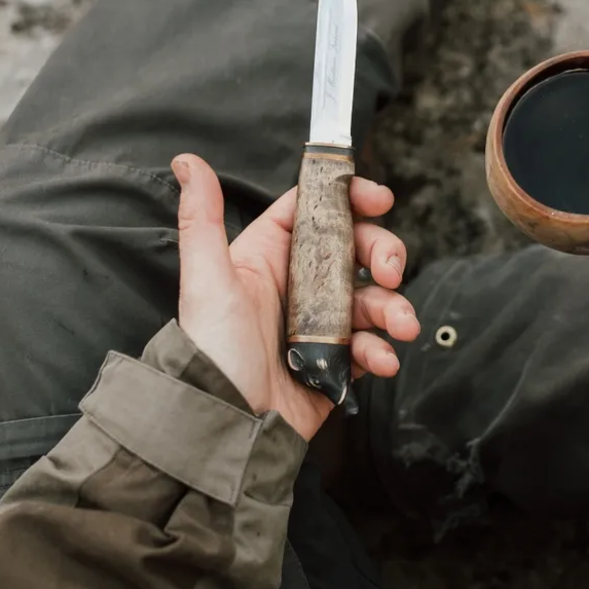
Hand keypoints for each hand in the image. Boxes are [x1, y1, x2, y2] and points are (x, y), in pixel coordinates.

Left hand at [172, 154, 419, 440]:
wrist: (224, 427)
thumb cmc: (211, 352)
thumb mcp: (207, 280)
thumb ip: (202, 219)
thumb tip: (188, 161)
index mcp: (269, 256)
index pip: (318, 210)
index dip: (352, 197)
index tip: (379, 199)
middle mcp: (299, 285)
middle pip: (357, 249)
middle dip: (384, 253)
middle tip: (388, 270)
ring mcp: (320, 324)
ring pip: (373, 298)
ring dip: (395, 307)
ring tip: (399, 325)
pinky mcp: (335, 362)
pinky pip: (372, 345)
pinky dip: (383, 350)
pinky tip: (379, 360)